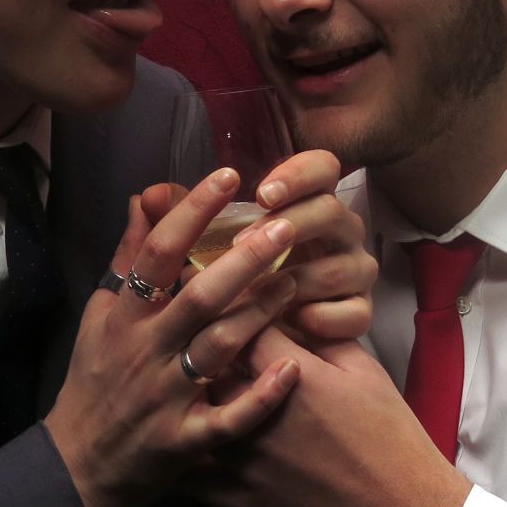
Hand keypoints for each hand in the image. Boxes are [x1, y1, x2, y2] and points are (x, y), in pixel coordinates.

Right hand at [45, 168, 304, 506]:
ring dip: (260, 313)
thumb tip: (142, 199)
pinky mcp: (185, 441)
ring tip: (296, 281)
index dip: (191, 212)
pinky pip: (229, 417)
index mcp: (123, 317)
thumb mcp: (99, 316)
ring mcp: (166, 397)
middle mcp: (144, 351)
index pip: (157, 253)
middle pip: (198, 296)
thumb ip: (126, 258)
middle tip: (284, 227)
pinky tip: (293, 368)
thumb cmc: (94, 382)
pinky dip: (261, 394)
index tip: (227, 177)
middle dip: (243, 259)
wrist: (79, 466)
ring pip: (220, 348)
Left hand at [140, 149, 376, 340]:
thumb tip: (147, 196)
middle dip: (291, 223)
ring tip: (264, 287)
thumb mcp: (205, 252)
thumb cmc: (237, 282)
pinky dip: (324, 319)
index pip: (322, 167)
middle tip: (248, 239)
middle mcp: (340, 233)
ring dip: (300, 276)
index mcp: (309, 202)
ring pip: (342, 267)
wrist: (272, 340)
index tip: (258, 191)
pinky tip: (296, 322)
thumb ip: (178, 223)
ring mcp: (354, 274)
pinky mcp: (359, 317)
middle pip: (332, 212)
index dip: (297, 173)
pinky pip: (354, 315)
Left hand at [188, 329, 470, 506]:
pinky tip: (178, 436)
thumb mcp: (366, 373)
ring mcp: (241, 461)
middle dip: (202, 344)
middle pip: (205, 364)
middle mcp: (256, 414)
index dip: (234, 303)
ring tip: (180, 381)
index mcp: (293, 376)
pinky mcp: (237, 500)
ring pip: (188, 413)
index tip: (227, 294)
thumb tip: (293, 310)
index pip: (242, 321)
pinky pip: (187, 473)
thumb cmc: (392, 440)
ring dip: (186, 396)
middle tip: (194, 331)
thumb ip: (324, 334)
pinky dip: (179, 451)